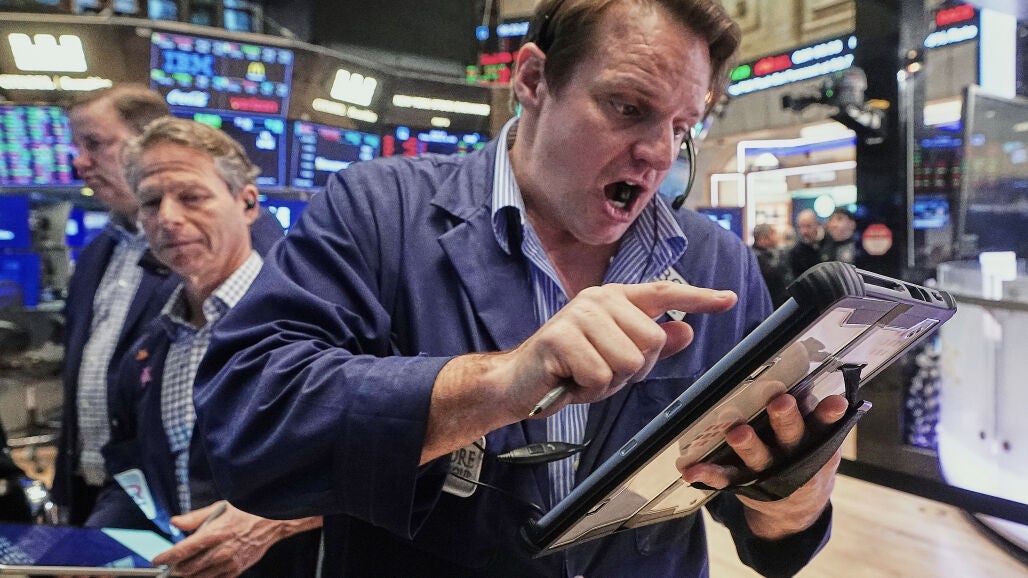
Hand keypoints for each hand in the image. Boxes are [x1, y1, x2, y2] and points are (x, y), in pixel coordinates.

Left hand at [152, 502, 319, 576]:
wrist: (273, 521)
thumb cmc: (248, 511)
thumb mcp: (221, 507)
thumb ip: (195, 517)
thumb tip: (175, 522)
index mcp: (214, 533)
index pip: (183, 550)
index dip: (166, 557)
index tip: (157, 560)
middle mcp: (220, 551)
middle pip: (188, 568)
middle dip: (174, 569)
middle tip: (166, 568)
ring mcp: (229, 563)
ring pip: (200, 576)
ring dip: (188, 575)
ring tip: (180, 572)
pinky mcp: (237, 569)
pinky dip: (204, 577)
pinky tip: (199, 574)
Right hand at [503, 281, 736, 417]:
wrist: (518, 383)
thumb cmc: (569, 370)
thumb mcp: (617, 358)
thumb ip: (650, 344)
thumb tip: (685, 329)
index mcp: (614, 299)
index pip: (663, 293)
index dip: (698, 298)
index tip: (729, 300)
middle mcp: (598, 299)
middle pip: (649, 341)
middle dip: (630, 369)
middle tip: (599, 370)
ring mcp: (578, 315)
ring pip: (627, 361)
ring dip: (607, 382)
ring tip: (583, 375)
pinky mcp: (560, 338)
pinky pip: (599, 375)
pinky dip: (587, 389)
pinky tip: (569, 380)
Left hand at [680, 393, 848, 539]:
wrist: (796, 504)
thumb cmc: (804, 456)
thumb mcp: (818, 437)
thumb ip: (812, 413)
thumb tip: (803, 377)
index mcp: (814, 440)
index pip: (824, 423)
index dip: (829, 414)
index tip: (834, 401)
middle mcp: (792, 457)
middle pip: (791, 437)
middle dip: (786, 419)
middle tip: (780, 402)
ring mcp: (767, 472)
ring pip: (758, 458)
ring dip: (748, 444)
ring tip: (737, 432)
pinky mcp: (743, 482)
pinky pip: (725, 477)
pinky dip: (708, 474)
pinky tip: (691, 470)